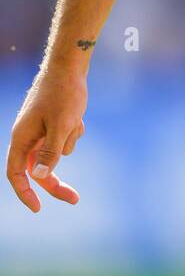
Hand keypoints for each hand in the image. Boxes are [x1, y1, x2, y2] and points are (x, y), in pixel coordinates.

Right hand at [6, 62, 86, 211]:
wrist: (69, 67)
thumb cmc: (63, 94)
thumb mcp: (61, 125)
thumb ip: (50, 151)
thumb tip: (39, 176)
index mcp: (22, 138)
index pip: (16, 173)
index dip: (25, 192)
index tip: (37, 208)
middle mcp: (28, 137)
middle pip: (39, 169)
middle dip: (56, 182)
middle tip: (76, 199)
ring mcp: (40, 130)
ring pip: (57, 152)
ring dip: (69, 140)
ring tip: (74, 117)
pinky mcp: (52, 124)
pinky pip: (65, 139)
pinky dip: (73, 131)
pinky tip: (77, 114)